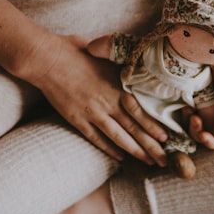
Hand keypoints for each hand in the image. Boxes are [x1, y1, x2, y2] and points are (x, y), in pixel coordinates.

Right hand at [19, 33, 168, 165]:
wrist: (46, 59)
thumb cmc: (75, 50)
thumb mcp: (105, 54)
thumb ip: (120, 65)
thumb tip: (135, 67)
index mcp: (117, 85)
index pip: (141, 111)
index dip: (154, 126)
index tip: (167, 138)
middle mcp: (108, 102)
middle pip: (134, 129)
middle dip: (151, 146)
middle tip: (164, 160)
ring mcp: (92, 112)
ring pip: (118, 137)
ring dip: (134, 151)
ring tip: (148, 162)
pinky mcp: (77, 119)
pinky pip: (96, 138)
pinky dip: (109, 149)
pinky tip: (120, 157)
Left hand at [189, 60, 213, 148]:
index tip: (204, 135)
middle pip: (210, 134)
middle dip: (200, 131)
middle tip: (193, 118)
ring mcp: (211, 104)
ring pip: (200, 126)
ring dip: (192, 123)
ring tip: (188, 111)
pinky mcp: (200, 97)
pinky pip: (193, 114)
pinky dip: (188, 114)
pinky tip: (186, 106)